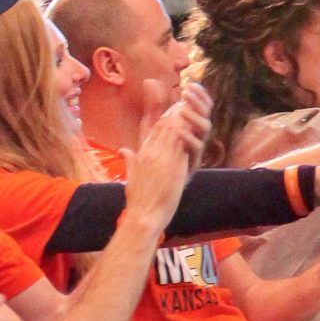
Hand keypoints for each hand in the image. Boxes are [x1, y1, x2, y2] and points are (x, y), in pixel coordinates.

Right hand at [122, 85, 211, 233]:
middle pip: (164, 126)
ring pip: (173, 131)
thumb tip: (123, 150)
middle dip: (176, 114)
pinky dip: (188, 133)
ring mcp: (161, 158)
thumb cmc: (138, 200)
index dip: (165, 118)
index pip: (153, 130)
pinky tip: (196, 125)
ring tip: (193, 111)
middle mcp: (150, 153)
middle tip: (187, 106)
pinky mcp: (173, 165)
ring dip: (183, 120)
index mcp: (141, 155)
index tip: (174, 111)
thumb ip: (129, 161)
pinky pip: (182, 143)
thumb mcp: (131, 177)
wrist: (144, 215)